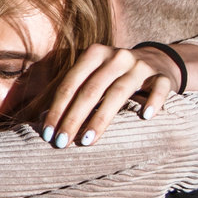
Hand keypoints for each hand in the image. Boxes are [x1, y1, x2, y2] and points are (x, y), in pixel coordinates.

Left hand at [0, 44, 175, 145]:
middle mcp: (116, 56)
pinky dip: (153, 101)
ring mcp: (141, 66)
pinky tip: (145, 118)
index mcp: (93, 54)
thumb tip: (35, 119)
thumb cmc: (111, 76)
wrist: (157, 62)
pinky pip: (159, 88)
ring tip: (88, 141)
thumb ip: (66, 94)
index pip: (70, 84)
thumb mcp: (89, 77)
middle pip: (91, 90)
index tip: (47, 134)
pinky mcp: (162, 76)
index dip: (57, 109)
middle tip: (62, 144)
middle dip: (74, 118)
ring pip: (120, 92)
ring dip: (103, 117)